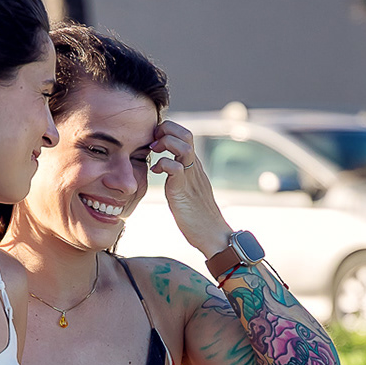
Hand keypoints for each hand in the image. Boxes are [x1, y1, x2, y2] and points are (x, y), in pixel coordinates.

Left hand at [149, 120, 232, 256]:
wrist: (212, 234)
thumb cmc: (197, 215)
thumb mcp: (186, 188)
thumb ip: (179, 175)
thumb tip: (166, 167)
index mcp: (194, 165)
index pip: (185, 135)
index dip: (168, 131)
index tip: (154, 141)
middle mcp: (194, 167)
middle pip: (186, 133)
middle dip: (166, 130)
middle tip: (153, 142)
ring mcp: (190, 177)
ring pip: (183, 145)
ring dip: (165, 143)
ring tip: (154, 153)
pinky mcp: (183, 189)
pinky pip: (175, 168)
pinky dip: (162, 164)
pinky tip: (155, 172)